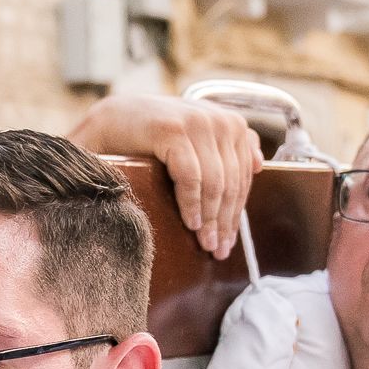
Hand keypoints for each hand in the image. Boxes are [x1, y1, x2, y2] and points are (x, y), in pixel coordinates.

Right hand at [65, 95, 261, 259]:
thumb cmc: (150, 138)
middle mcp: (218, 119)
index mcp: (229, 122)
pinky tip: (190, 223)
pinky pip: (191, 177)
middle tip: (218, 249)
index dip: (237, 212)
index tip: (229, 239)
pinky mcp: (174, 131)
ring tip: (204, 242)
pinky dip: (192, 204)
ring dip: (209, 218)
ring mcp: (197, 122)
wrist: (109, 122)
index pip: (243, 175)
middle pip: (231, 182)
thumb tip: (260, 164)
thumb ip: (224, 149)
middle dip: (224, 221)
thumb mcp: (194, 140)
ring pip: (215, 183)